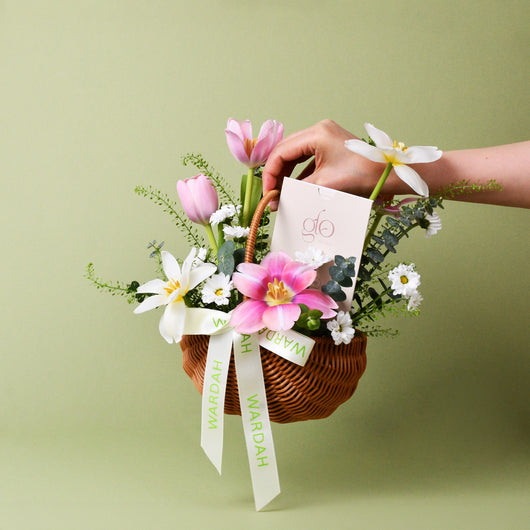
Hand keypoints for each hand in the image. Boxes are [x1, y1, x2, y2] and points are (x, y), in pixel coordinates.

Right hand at [262, 119, 385, 208]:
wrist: (387, 174)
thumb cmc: (361, 175)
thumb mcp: (324, 184)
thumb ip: (297, 189)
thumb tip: (278, 200)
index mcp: (316, 134)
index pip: (281, 152)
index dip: (270, 174)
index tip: (268, 193)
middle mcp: (318, 131)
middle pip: (285, 151)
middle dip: (276, 174)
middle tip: (271, 195)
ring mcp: (324, 137)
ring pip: (294, 155)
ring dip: (286, 175)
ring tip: (281, 194)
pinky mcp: (329, 146)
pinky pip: (305, 159)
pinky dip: (298, 174)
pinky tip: (293, 188)